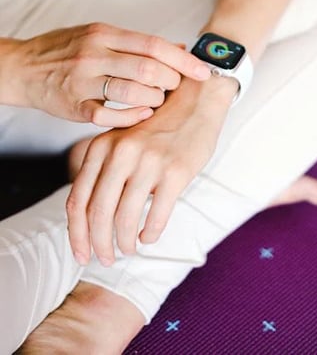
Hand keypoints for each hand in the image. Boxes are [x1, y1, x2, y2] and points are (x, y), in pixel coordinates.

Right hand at [5, 23, 209, 126]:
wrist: (24, 67)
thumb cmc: (66, 50)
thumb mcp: (99, 35)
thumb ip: (137, 43)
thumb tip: (179, 47)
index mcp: (104, 33)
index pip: (153, 44)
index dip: (183, 59)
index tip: (202, 70)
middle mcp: (94, 53)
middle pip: (148, 67)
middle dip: (171, 80)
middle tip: (175, 87)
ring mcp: (83, 80)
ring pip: (132, 90)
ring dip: (155, 99)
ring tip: (158, 100)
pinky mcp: (74, 106)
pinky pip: (109, 115)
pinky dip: (132, 118)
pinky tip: (142, 116)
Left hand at [66, 74, 237, 265]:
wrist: (196, 101)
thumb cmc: (158, 126)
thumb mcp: (122, 140)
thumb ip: (105, 170)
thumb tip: (91, 219)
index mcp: (101, 146)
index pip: (77, 200)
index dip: (76, 235)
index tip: (82, 254)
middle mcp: (121, 153)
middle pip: (98, 214)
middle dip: (99, 245)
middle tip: (106, 260)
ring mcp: (148, 161)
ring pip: (126, 218)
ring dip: (124, 242)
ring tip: (128, 249)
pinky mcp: (175, 171)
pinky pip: (157, 215)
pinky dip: (150, 233)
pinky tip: (149, 236)